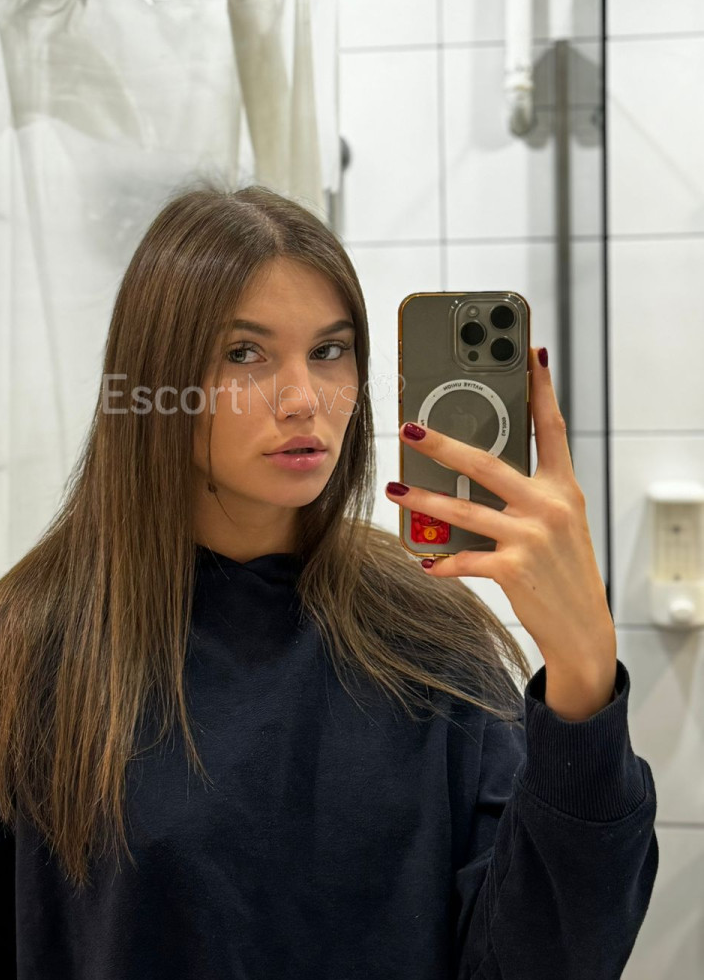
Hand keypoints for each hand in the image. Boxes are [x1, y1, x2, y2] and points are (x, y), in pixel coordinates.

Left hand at [385, 346, 616, 718]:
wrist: (583, 628)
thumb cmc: (562, 568)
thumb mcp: (559, 521)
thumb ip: (528, 491)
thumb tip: (472, 467)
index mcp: (563, 487)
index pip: (552, 427)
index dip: (541, 387)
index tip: (529, 351)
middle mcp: (550, 506)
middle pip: (487, 463)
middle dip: (443, 444)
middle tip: (410, 429)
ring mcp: (532, 537)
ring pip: (463, 510)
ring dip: (424, 500)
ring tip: (397, 490)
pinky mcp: (514, 569)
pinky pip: (465, 558)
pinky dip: (442, 560)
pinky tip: (424, 559)